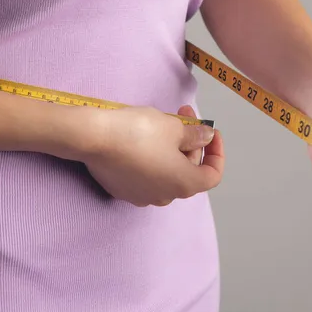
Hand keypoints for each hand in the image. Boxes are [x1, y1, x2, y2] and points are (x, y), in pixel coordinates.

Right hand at [79, 105, 224, 206]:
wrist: (94, 137)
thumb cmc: (139, 131)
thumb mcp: (174, 127)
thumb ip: (195, 135)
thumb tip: (206, 138)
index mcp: (183, 184)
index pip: (212, 175)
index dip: (217, 153)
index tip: (211, 132)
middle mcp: (165, 196)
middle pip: (188, 170)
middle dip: (191, 142)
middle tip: (184, 115)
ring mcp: (141, 196)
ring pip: (167, 172)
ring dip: (172, 149)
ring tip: (164, 124)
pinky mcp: (122, 189)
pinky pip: (146, 175)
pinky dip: (152, 158)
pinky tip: (143, 138)